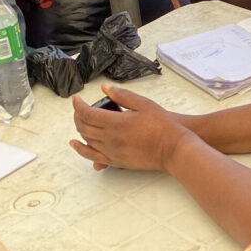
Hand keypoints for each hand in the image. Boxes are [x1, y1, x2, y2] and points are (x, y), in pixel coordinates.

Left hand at [70, 85, 190, 171]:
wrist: (174, 149)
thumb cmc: (163, 126)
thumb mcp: (143, 104)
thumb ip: (122, 95)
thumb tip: (105, 88)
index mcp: (116, 123)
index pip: (87, 113)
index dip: (78, 105)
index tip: (76, 99)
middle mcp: (110, 139)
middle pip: (83, 128)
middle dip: (77, 116)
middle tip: (79, 108)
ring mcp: (112, 152)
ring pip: (86, 142)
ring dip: (79, 131)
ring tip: (80, 122)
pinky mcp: (117, 162)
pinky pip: (93, 156)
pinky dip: (82, 150)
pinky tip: (78, 145)